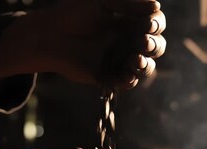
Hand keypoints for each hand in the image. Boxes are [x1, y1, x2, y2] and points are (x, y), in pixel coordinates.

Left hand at [0, 0, 165, 89]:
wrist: (49, 35)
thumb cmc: (73, 13)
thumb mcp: (102, 2)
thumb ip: (129, 4)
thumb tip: (157, 6)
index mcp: (128, 21)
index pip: (155, 24)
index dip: (157, 25)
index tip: (149, 24)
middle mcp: (127, 40)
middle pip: (155, 47)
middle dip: (154, 46)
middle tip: (143, 42)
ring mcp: (119, 59)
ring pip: (145, 66)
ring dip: (146, 65)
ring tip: (135, 59)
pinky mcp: (108, 75)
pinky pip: (126, 81)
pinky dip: (130, 80)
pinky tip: (127, 75)